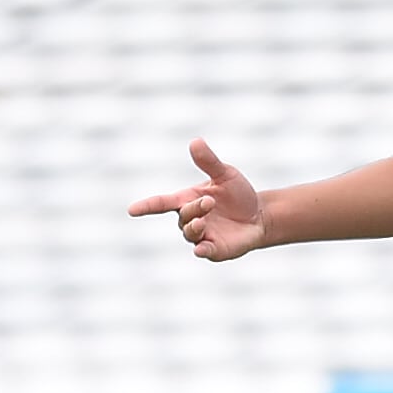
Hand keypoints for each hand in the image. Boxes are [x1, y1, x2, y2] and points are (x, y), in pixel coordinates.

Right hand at [127, 138, 267, 261]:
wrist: (260, 216)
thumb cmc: (238, 194)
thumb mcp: (225, 174)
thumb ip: (209, 161)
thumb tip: (195, 141)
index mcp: (188, 200)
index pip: (162, 203)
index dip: (147, 206)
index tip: (132, 210)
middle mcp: (191, 219)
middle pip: (182, 216)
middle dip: (193, 208)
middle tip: (210, 201)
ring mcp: (202, 236)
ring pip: (189, 233)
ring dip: (194, 226)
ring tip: (203, 219)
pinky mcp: (215, 250)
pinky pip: (203, 251)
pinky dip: (201, 249)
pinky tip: (201, 248)